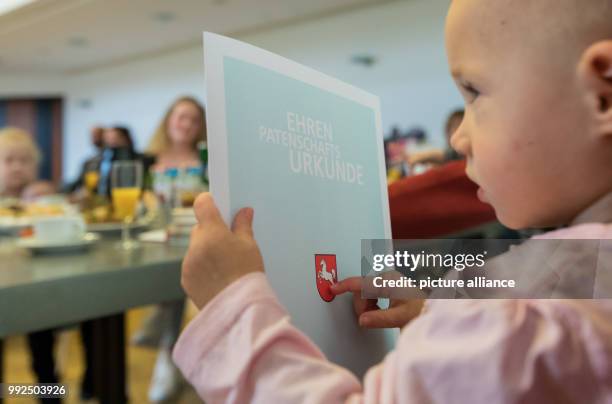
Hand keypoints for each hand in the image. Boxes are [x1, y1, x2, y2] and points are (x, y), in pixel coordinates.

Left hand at [181, 193, 264, 308]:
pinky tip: (217, 278)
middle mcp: (195, 245)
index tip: (218, 205)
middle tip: (228, 241)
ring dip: (206, 251)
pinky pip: (192, 266)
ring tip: (225, 265)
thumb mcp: (250, 247)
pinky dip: (202, 268)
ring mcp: (188, 264)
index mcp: (211, 232)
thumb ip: (243, 226)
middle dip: (211, 231)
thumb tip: (244, 212)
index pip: (202, 204)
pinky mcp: (185, 280)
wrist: (238, 309)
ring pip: (196, 248)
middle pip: (200, 229)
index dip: (210, 202)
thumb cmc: (247, 275)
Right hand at [331, 277, 424, 328]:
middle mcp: (385, 278)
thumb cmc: (419, 312)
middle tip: (372, 318)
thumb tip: (362, 320)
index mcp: (387, 281)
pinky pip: (370, 296)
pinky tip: (381, 311)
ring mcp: (386, 281)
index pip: (361, 283)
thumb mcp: (400, 318)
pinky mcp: (386, 286)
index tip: (332, 289)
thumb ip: (380, 319)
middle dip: (363, 306)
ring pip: (364, 295)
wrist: (431, 310)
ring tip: (381, 315)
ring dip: (367, 307)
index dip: (345, 286)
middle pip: (361, 291)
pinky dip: (372, 306)